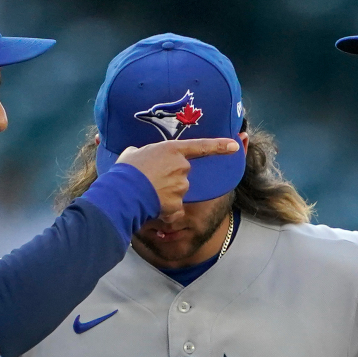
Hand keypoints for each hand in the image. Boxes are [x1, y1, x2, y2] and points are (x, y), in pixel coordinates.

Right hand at [116, 138, 239, 222]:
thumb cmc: (126, 171)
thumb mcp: (134, 153)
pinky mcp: (178, 205)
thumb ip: (145, 153)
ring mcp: (181, 186)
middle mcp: (181, 167)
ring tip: (147, 193)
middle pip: (182, 174)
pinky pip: (174, 209)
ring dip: (165, 195)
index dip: (219, 146)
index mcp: (172, 150)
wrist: (123, 192)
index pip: (201, 146)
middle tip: (151, 181)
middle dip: (170, 179)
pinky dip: (165, 210)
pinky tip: (152, 206)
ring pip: (178, 192)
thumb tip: (138, 154)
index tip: (234, 146)